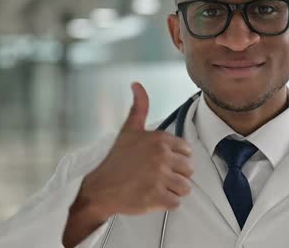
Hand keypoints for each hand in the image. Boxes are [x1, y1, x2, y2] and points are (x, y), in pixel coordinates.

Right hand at [77, 82, 193, 220]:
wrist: (99, 188)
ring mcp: (159, 177)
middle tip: (156, 177)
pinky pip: (177, 203)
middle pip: (189, 170)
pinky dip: (167, 203)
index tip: (159, 163)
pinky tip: (153, 197)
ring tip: (155, 187)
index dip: (175, 159)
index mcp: (160, 139)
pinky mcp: (156, 196)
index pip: (186, 151)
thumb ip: (139, 107)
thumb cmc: (116, 161)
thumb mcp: (129, 130)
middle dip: (175, 176)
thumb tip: (137, 84)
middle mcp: (161, 156)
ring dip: (173, 190)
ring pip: (185, 187)